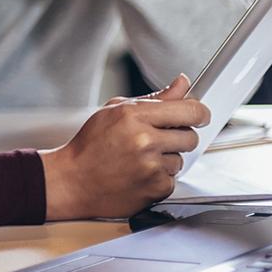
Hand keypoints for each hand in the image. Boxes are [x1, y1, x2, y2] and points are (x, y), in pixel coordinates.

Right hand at [39, 75, 208, 219]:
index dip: (198, 112)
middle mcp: (144, 140)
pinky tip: (138, 174)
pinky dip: (159, 178)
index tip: (198, 115)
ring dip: (165, 159)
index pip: (190, 110)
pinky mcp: (156, 188)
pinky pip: (173, 179)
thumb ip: (154, 98)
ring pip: (181, 159)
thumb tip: (182, 83)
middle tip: (156, 140)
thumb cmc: (90, 145)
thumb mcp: (114, 111)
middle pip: (190, 136)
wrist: (73, 181)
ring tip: (138, 159)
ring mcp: (151, 166)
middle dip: (178, 137)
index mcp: (133, 116)